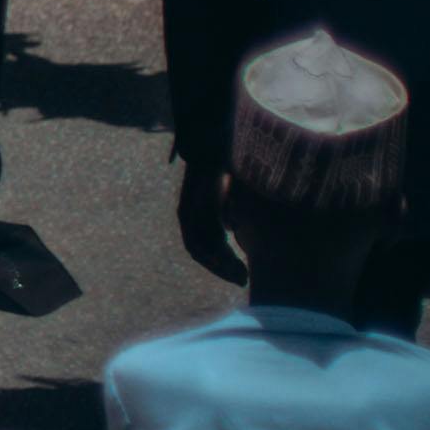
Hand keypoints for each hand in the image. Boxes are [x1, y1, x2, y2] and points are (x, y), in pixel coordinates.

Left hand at [177, 158, 242, 287]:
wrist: (210, 149)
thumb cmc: (225, 169)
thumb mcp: (233, 194)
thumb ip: (233, 210)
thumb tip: (232, 225)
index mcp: (206, 218)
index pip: (215, 250)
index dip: (229, 265)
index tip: (244, 277)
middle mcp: (192, 220)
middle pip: (205, 254)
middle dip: (225, 270)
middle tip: (242, 280)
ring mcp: (187, 216)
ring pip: (198, 250)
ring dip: (217, 265)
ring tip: (236, 275)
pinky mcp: (186, 211)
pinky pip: (193, 237)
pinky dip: (207, 252)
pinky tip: (222, 261)